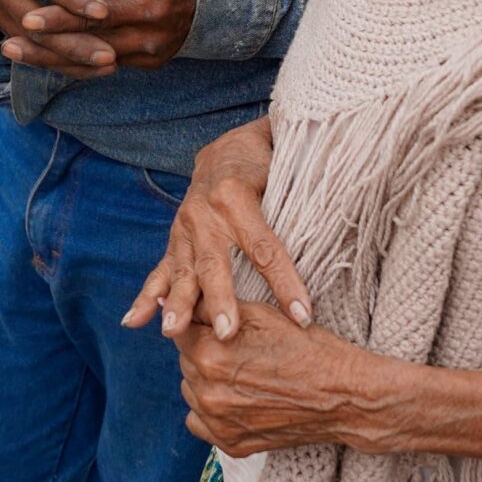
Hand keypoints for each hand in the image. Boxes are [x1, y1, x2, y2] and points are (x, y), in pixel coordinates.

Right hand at [0, 0, 117, 76]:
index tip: (103, 12)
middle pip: (38, 26)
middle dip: (74, 44)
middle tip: (111, 56)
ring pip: (35, 46)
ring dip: (70, 60)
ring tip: (108, 66)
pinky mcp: (0, 26)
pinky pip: (31, 51)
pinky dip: (59, 63)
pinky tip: (89, 69)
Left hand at [13, 0, 197, 70]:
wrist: (221, 1)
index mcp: (149, 9)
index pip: (96, 17)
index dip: (61, 18)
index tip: (28, 18)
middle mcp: (147, 40)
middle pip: (88, 47)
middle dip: (46, 47)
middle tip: (7, 45)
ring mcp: (147, 56)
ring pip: (91, 62)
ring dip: (53, 59)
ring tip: (15, 52)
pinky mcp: (145, 63)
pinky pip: (102, 65)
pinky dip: (73, 61)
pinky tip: (43, 56)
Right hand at [124, 117, 310, 342]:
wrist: (225, 149)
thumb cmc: (266, 163)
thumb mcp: (286, 169)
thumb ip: (306, 195)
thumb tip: (347, 214)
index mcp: (235, 194)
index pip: (265, 247)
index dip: (286, 282)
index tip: (304, 316)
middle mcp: (203, 212)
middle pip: (215, 263)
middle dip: (222, 300)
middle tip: (228, 332)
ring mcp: (184, 228)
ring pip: (184, 271)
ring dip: (178, 304)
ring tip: (173, 332)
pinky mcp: (175, 242)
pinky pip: (160, 271)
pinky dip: (146, 297)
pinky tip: (133, 322)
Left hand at [177, 303, 405, 458]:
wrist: (344, 396)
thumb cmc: (306, 348)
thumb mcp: (259, 313)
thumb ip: (213, 308)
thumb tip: (178, 301)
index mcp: (210, 354)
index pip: (180, 329)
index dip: (200, 323)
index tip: (218, 324)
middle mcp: (208, 392)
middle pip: (185, 360)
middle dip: (203, 350)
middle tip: (239, 349)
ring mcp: (218, 422)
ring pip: (191, 390)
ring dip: (206, 380)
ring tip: (243, 373)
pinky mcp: (230, 444)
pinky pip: (199, 422)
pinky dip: (211, 411)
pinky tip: (237, 398)